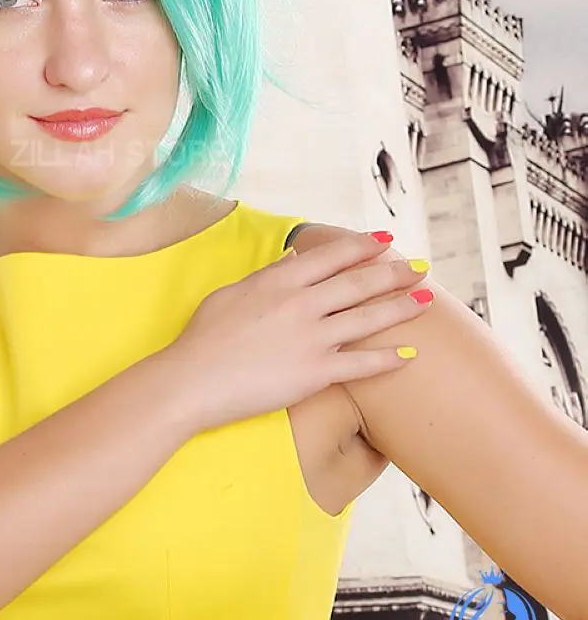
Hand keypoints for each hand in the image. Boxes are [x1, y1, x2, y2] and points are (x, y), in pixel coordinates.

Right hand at [158, 231, 432, 434]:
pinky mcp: (315, 373)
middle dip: (395, 272)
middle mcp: (301, 303)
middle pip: (359, 282)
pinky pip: (361, 365)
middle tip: (421, 266)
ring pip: (369, 318)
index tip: (385, 240)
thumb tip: (294, 259)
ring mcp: (311, 338)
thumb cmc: (204, 336)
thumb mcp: (232, 292)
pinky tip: (409, 356)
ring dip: (402, 307)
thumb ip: (268, 275)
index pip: (332, 256)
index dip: (362, 245)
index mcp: (280, 279)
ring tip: (427, 298)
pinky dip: (388, 360)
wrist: (193, 379)